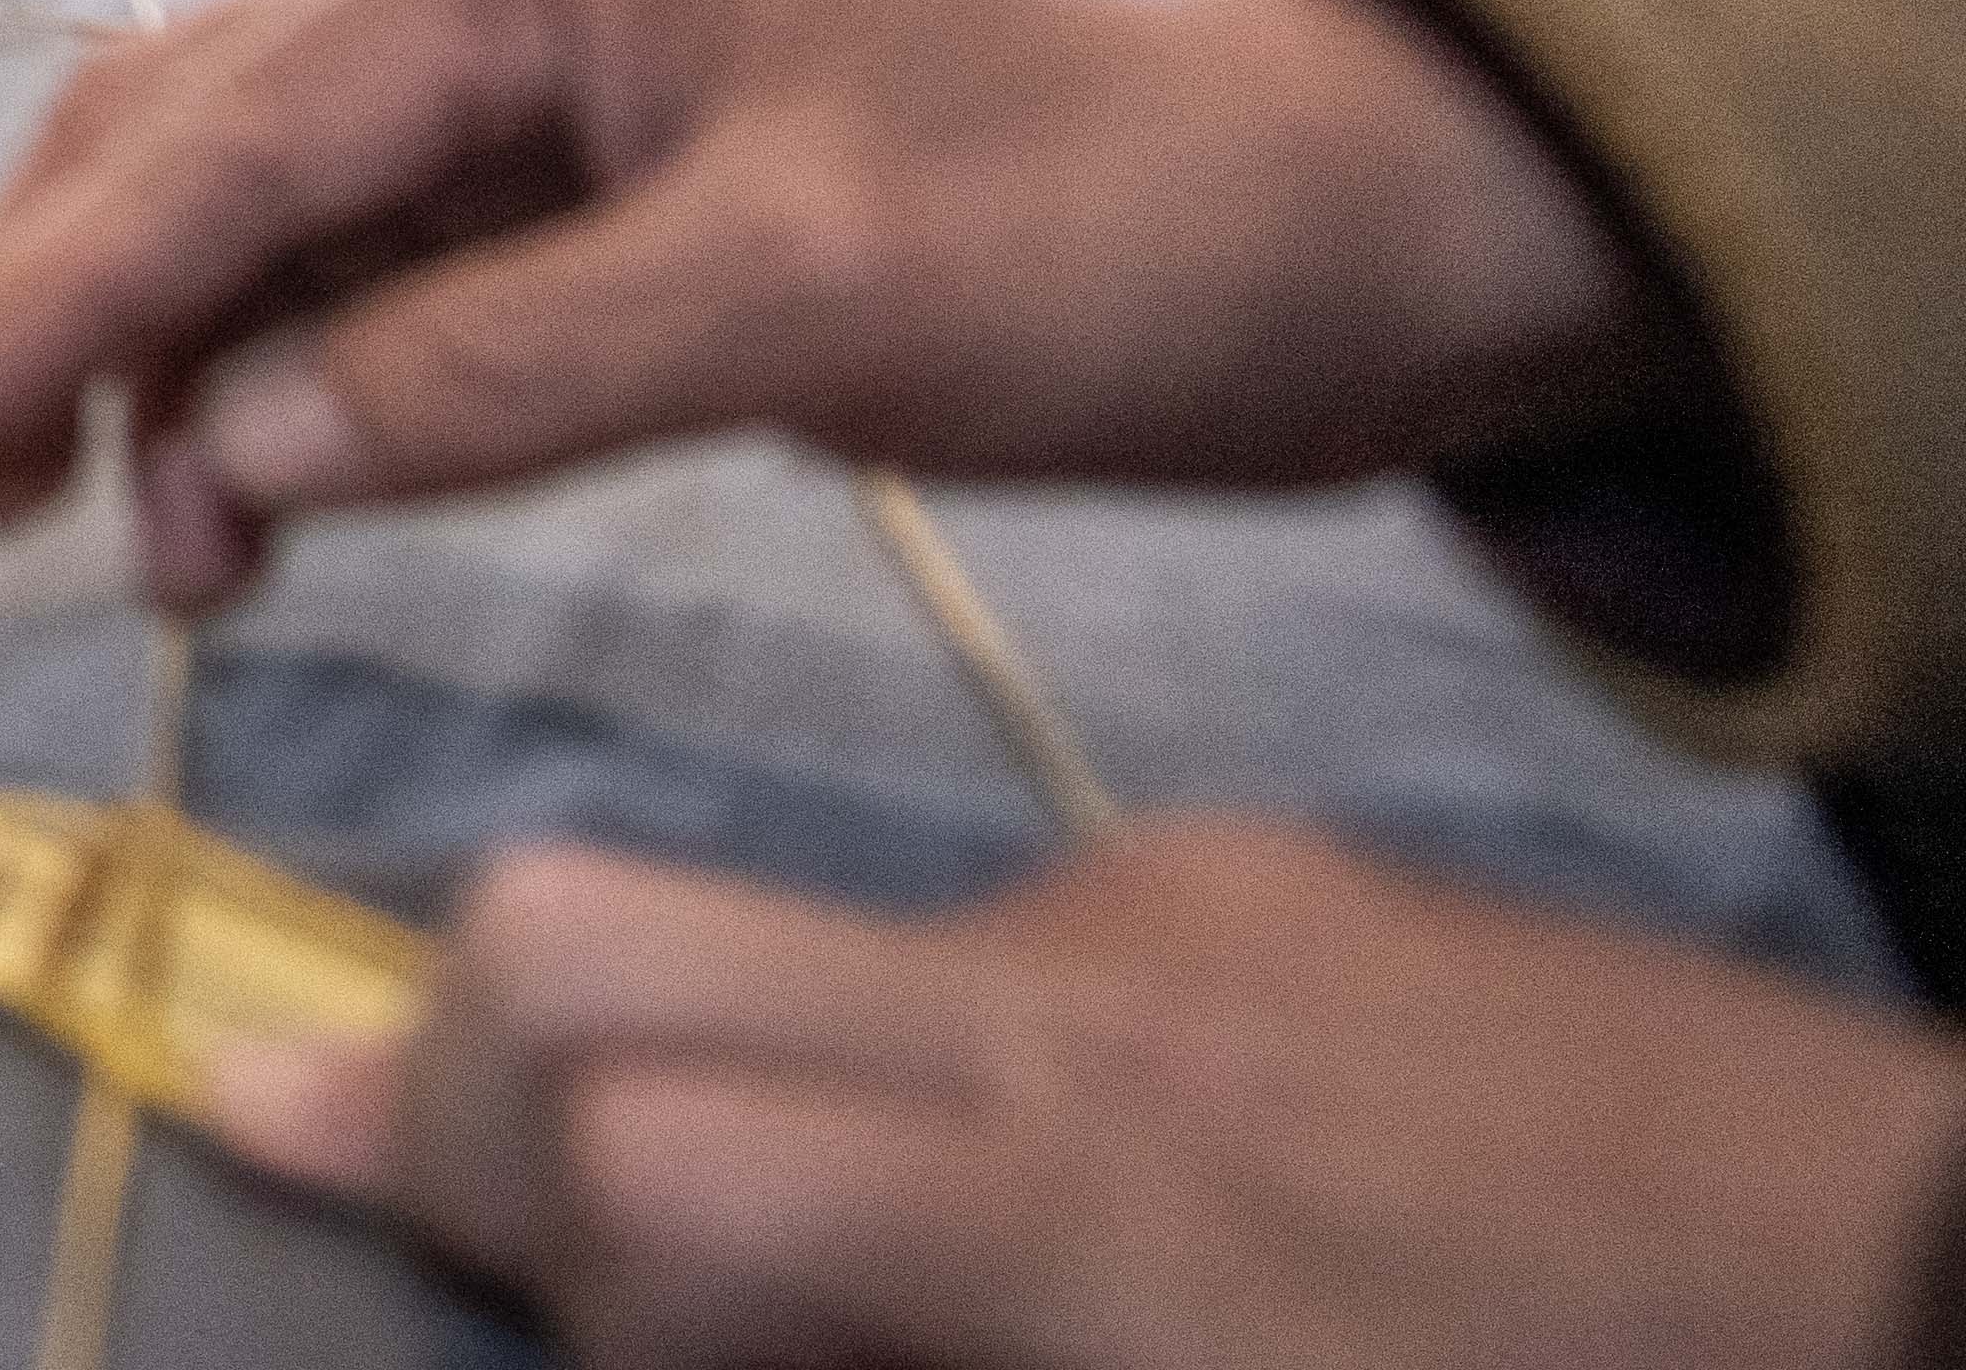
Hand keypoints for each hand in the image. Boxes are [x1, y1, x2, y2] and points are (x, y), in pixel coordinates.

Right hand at [0, 0, 1670, 610]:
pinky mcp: (603, 206)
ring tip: (134, 542)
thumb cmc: (1105, 223)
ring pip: (263, 208)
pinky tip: (261, 497)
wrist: (1350, 222)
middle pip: (196, 136)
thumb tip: (242, 451)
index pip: (232, 131)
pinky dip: (287, 383)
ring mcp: (549, 99)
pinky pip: (373, 277)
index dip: (75, 286)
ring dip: (171, 359)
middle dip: (75, 302)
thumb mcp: (809, 302)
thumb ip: (500, 369)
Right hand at [211, 820, 1965, 1369]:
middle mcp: (1074, 1024)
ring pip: (793, 955)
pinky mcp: (1289, 894)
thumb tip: (639, 1294)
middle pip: (581, 944)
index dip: (452, 1224)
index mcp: (1067, 1218)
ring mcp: (1182, 924)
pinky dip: (964, 1092)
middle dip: (456, 1079)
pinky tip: (1124, 1227)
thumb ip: (884, 1340)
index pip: (606, 1146)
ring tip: (852, 1280)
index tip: (407, 1276)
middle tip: (477, 1222)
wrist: (1941, 1262)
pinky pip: (1012, 966)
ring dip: (729, 1097)